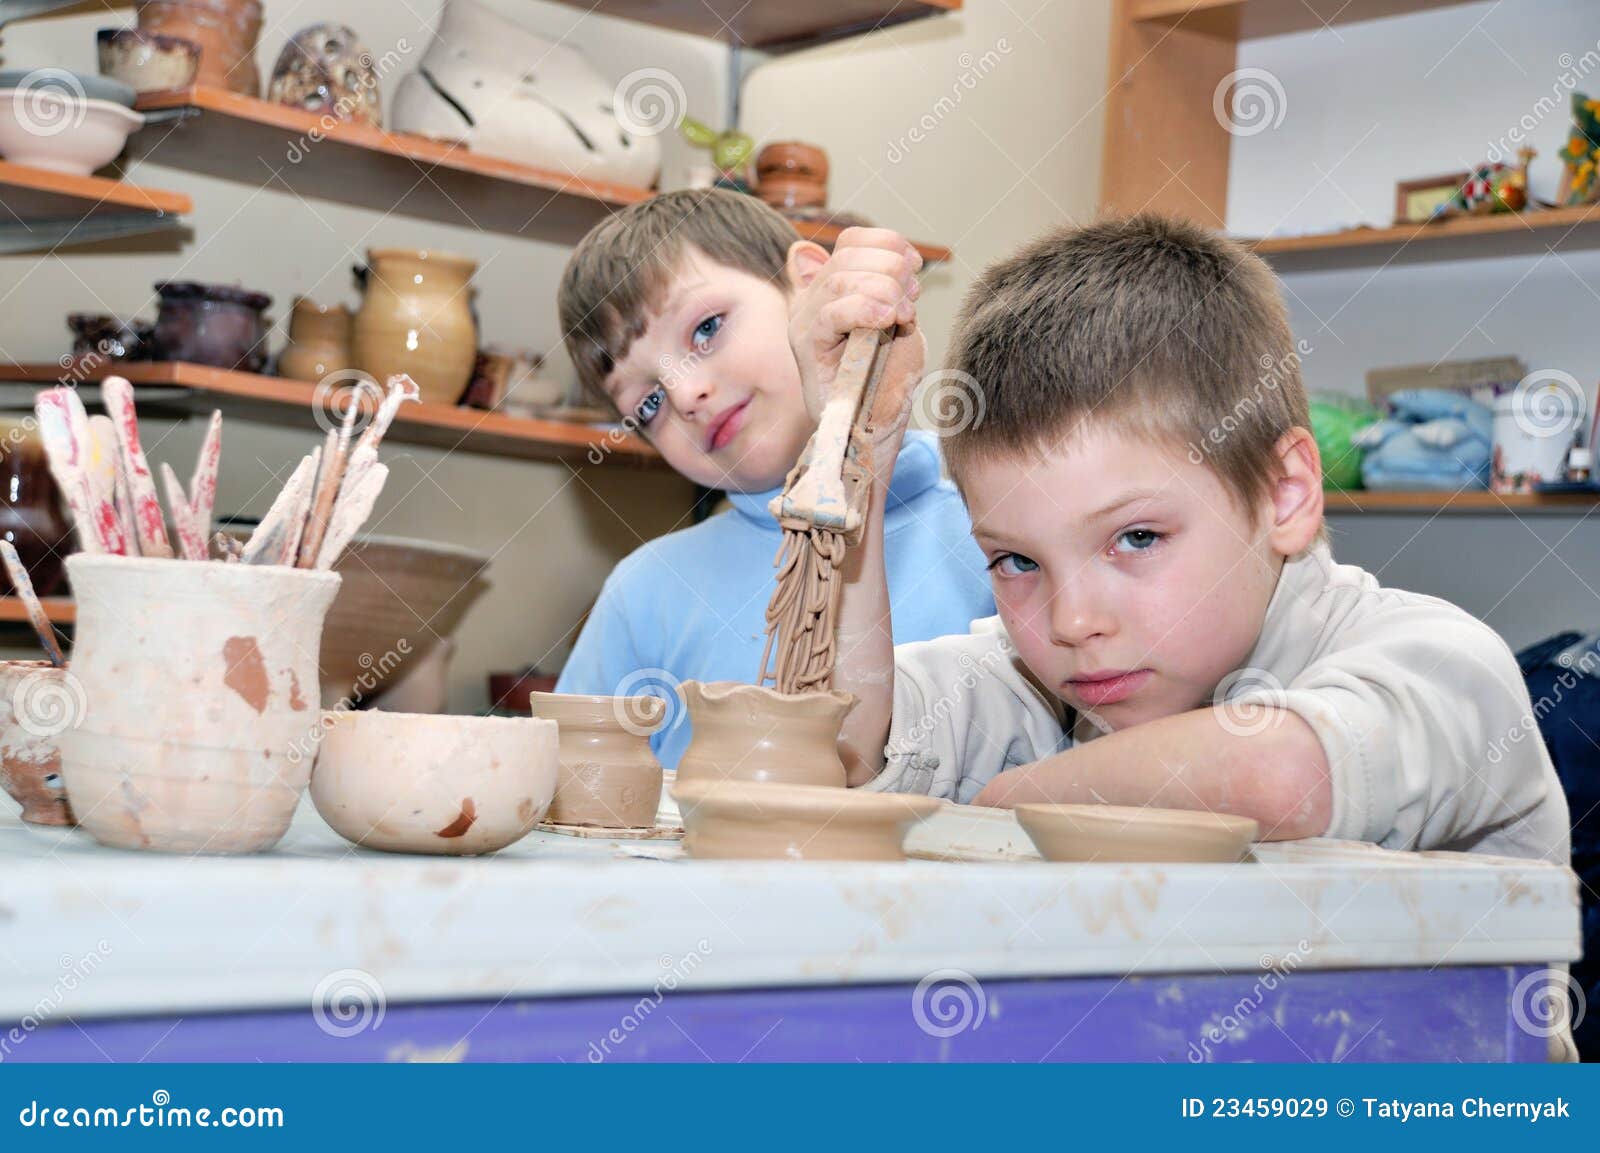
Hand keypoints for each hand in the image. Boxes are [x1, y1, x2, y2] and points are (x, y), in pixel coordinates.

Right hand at [788, 228, 924, 434]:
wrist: (875, 427)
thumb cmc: (888, 379)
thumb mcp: (899, 322)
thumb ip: (895, 287)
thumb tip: (899, 254)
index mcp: (831, 288)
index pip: (852, 240)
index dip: (888, 244)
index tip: (916, 269)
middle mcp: (810, 299)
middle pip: (848, 255)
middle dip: (892, 271)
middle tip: (912, 301)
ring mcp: (804, 322)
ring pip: (841, 280)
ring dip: (884, 291)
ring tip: (903, 316)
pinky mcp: (806, 348)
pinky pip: (832, 312)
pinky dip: (866, 309)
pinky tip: (887, 321)